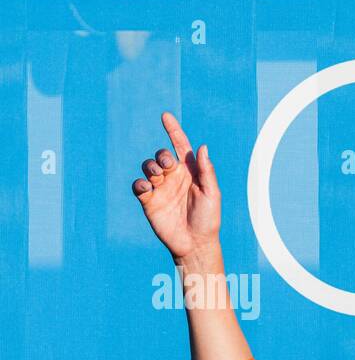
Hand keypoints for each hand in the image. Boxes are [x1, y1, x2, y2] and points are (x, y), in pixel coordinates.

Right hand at [131, 111, 220, 262]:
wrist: (195, 243)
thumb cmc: (208, 219)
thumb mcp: (212, 194)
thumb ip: (206, 172)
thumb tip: (203, 147)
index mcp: (190, 172)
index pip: (180, 146)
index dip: (173, 130)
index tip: (165, 116)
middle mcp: (174, 177)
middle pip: (162, 155)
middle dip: (162, 156)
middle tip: (168, 167)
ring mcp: (161, 188)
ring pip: (148, 167)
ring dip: (151, 167)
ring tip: (158, 177)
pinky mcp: (149, 200)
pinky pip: (138, 185)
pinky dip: (141, 183)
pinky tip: (148, 189)